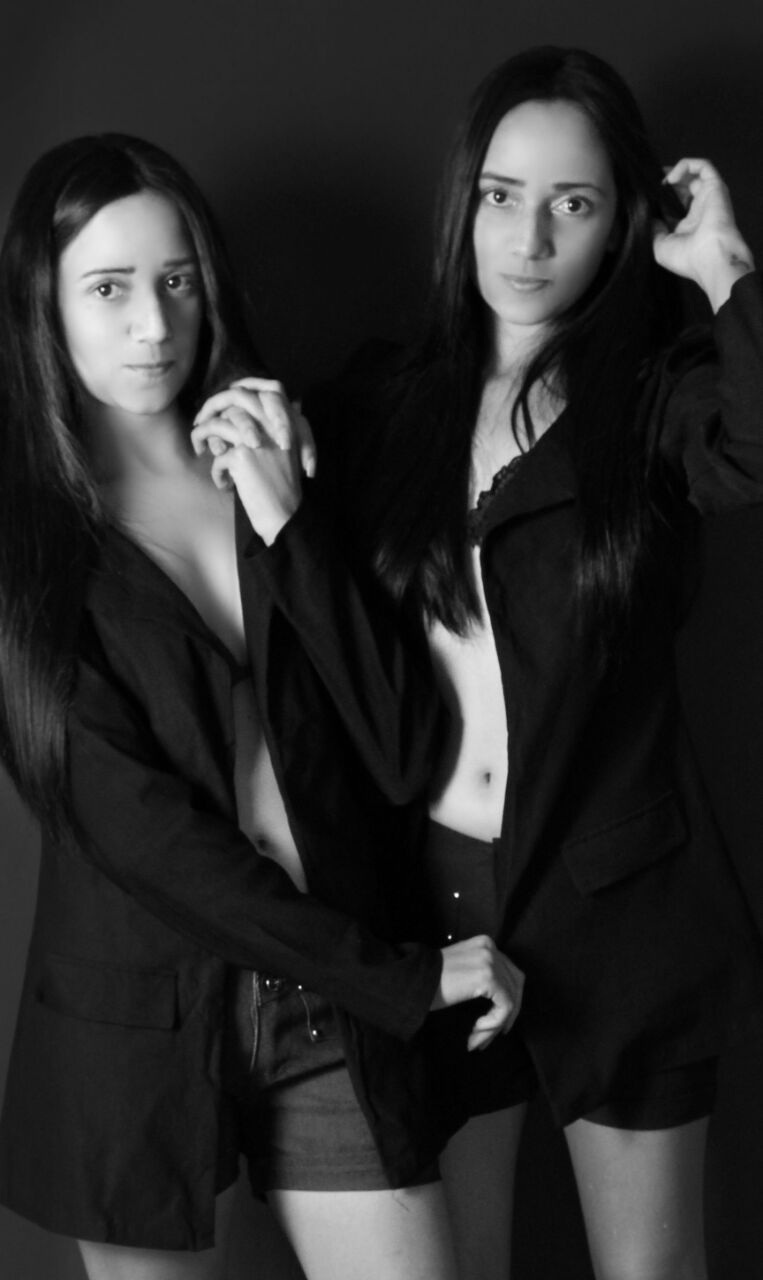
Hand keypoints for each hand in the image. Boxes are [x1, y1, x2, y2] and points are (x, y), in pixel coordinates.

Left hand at [191, 379, 305, 544]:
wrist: (285, 517)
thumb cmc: (280, 489)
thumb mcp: (281, 454)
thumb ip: (266, 432)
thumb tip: (229, 417)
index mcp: (289, 423)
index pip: (270, 387)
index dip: (244, 388)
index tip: (225, 399)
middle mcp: (275, 425)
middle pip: (236, 397)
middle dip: (211, 406)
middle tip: (199, 420)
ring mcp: (258, 438)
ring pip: (218, 424)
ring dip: (203, 436)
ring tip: (202, 450)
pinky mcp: (243, 456)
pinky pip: (217, 456)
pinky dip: (217, 472)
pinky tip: (226, 486)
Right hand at [431, 934, 524, 1050]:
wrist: (410, 979)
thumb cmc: (429, 980)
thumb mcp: (462, 970)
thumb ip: (482, 976)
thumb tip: (500, 1003)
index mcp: (485, 943)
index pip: (510, 973)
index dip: (508, 1000)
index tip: (495, 1024)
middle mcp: (491, 948)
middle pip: (516, 984)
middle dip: (508, 1013)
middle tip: (493, 1035)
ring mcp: (490, 961)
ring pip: (510, 1000)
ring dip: (495, 1025)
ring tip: (477, 1040)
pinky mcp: (488, 977)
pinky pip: (504, 1007)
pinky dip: (493, 1024)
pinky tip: (475, 1032)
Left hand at [653, 158, 753, 310]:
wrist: (711, 257)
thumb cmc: (688, 259)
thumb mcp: (661, 248)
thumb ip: (654, 230)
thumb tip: (648, 217)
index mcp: (688, 225)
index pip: (673, 205)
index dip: (660, 198)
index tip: (646, 197)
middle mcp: (699, 210)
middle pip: (682, 188)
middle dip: (665, 184)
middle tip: (651, 186)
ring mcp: (708, 197)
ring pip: (693, 174)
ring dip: (675, 172)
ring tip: (661, 181)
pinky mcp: (715, 187)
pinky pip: (704, 166)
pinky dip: (686, 165)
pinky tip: (671, 178)